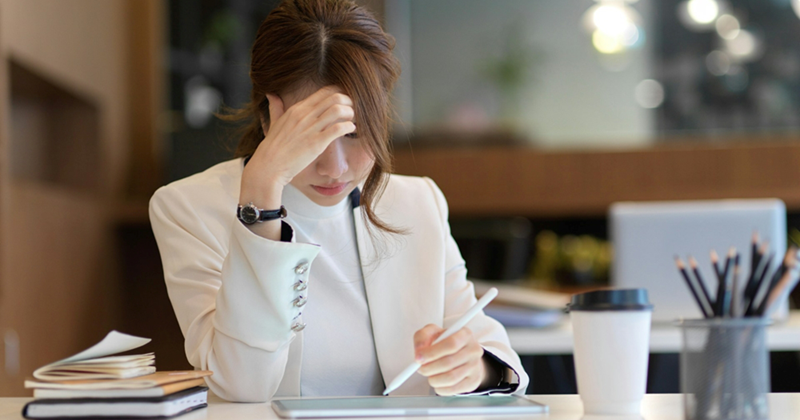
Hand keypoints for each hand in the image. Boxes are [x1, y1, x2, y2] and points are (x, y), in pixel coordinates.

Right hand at [240, 86, 355, 204]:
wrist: (268, 166)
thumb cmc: (272, 148)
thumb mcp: (273, 123)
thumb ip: (276, 108)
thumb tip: (271, 94)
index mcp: (297, 109)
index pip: (324, 91)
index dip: (340, 93)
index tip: (346, 101)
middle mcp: (304, 115)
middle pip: (335, 97)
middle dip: (349, 101)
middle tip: (354, 109)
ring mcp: (311, 128)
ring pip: (338, 110)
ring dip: (351, 113)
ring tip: (354, 120)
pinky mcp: (316, 143)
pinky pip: (338, 128)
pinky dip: (349, 127)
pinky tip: (351, 130)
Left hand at [413, 324, 488, 395]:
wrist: (463, 354)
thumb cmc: (445, 343)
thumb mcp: (432, 333)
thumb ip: (422, 337)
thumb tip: (419, 353)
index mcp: (465, 334)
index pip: (451, 344)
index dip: (432, 353)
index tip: (419, 358)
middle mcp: (473, 350)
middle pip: (449, 363)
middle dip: (429, 368)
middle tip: (421, 369)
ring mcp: (475, 366)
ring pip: (451, 378)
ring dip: (434, 380)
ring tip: (429, 376)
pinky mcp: (474, 380)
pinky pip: (454, 389)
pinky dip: (441, 388)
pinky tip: (437, 383)